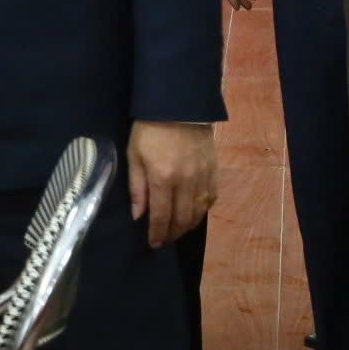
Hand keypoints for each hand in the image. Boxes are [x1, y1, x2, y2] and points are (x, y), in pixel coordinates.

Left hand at [127, 120, 216, 247]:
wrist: (179, 106)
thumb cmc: (149, 129)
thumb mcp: (134, 155)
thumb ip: (137, 187)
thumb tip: (138, 216)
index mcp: (162, 178)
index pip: (161, 216)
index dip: (157, 233)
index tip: (153, 243)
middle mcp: (185, 183)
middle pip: (182, 219)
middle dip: (172, 233)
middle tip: (164, 240)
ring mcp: (202, 177)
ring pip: (198, 212)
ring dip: (188, 226)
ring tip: (177, 230)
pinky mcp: (214, 171)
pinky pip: (211, 198)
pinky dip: (203, 210)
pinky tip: (195, 213)